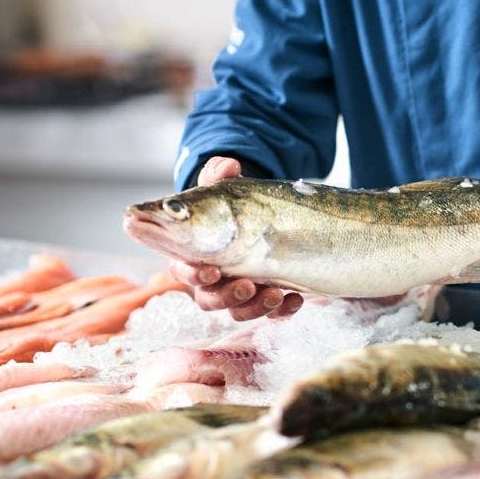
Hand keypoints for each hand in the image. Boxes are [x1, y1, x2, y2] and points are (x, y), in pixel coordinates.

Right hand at [170, 156, 303, 319]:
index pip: (184, 271)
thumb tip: (227, 165)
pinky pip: (271, 314)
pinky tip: (295, 300)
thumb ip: (219, 176)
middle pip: (210, 300)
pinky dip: (282, 311)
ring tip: (276, 293)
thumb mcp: (225, 189)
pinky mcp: (264, 297)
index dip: (193, 275)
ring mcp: (239, 291)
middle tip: (247, 286)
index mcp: (194, 254)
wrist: (260, 217)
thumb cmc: (231, 207)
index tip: (211, 271)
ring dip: (256, 306)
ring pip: (239, 311)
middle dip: (228, 296)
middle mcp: (214, 279)